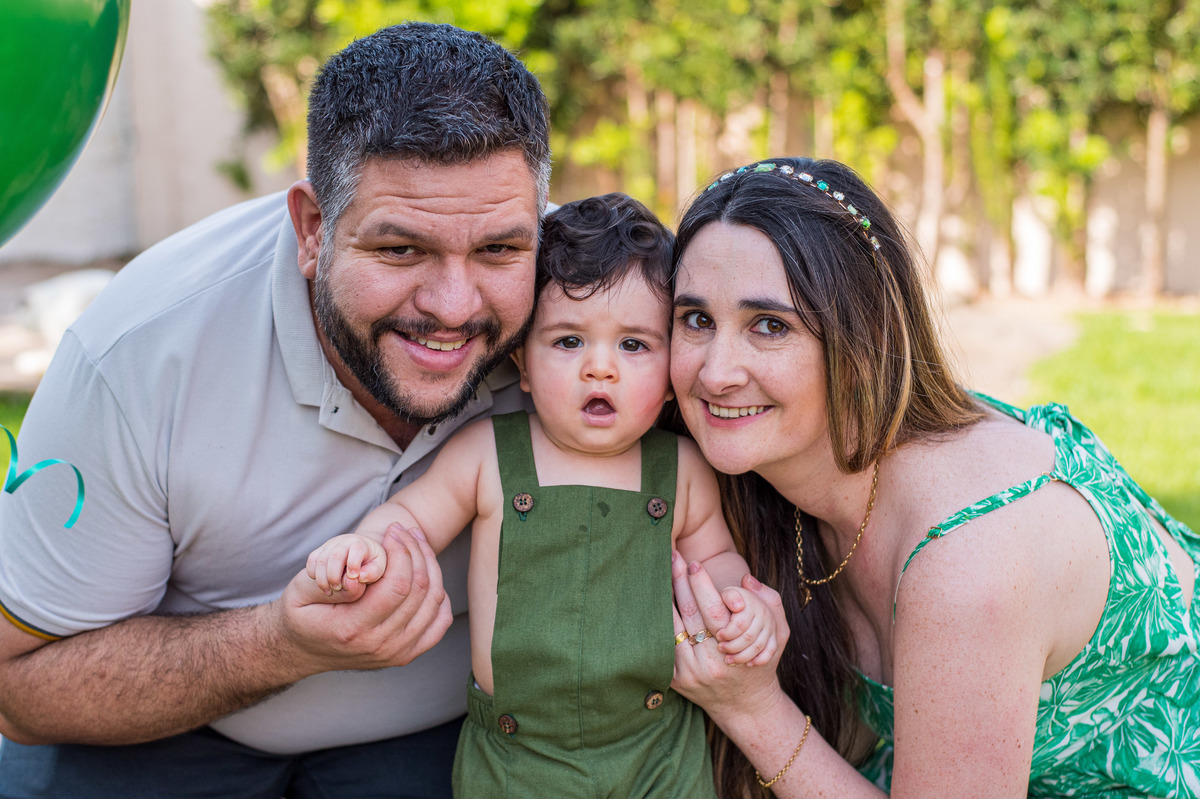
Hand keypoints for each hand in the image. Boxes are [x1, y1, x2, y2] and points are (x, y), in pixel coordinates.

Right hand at [279, 523, 453, 673]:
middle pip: (420, 590)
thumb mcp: (299, 593)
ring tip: (416, 541)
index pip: (398, 586)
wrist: (301, 652)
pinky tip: (425, 571)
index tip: (393, 530)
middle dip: (417, 550)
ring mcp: (397, 653)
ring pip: (434, 601)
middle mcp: (381, 645)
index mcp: (354, 629)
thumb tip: (363, 575)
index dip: (402, 551)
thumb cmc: (300, 616)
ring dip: (430, 565)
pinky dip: (438, 593)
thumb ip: (329, 580)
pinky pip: (440, 621)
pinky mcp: (407, 654)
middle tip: (406, 530)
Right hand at [305, 533, 386, 600]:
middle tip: (338, 588)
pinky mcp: (321, 550)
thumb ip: (373, 572)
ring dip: (322, 578)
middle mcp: (344, 541)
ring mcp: (330, 544)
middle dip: (334, 576)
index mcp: (361, 544)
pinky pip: (312, 560)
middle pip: (335, 556)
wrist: (362, 551)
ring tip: (329, 591)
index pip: (356, 550)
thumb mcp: (378, 567)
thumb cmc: (371, 562)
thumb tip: (360, 576)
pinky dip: (313, 573)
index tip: (353, 577)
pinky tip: (322, 583)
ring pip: (320, 559)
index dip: (353, 564)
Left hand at [671, 551, 788, 719]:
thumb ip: (769, 602)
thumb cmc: (761, 663)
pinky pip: (664, 645)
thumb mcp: (778, 634)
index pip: (713, 609)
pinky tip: (656, 602)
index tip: (695, 563)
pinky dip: (660, 622)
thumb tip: (746, 577)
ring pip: (673, 627)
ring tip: (661, 573)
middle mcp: (711, 661)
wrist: (745, 706)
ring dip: (666, 597)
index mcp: (735, 647)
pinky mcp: (677, 680)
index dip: (701, 584)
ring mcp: (691, 672)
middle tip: (673, 556)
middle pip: (690, 613)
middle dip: (680, 581)